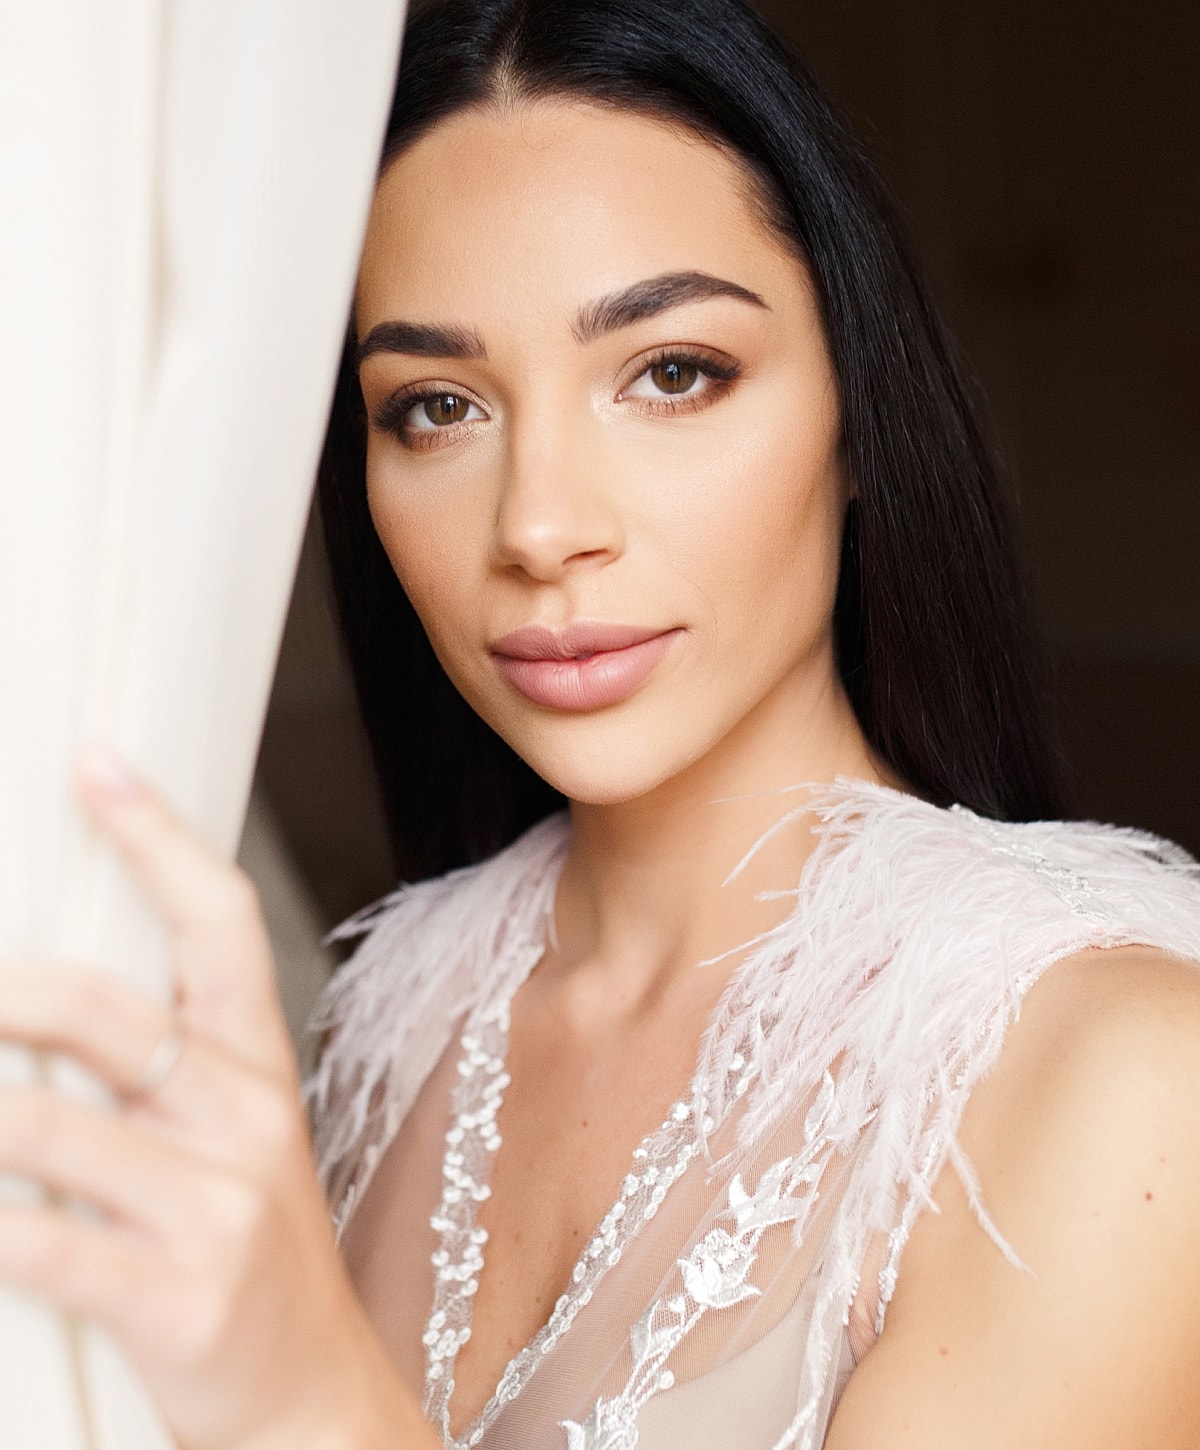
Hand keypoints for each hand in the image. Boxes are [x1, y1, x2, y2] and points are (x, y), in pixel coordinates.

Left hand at [0, 749, 416, 1449]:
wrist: (314, 1407)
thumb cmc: (246, 1258)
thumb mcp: (230, 1144)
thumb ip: (159, 1064)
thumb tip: (38, 996)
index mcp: (254, 1068)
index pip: (219, 921)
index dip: (159, 838)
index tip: (95, 764)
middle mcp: (244, 1117)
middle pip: (104, 1013)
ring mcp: (215, 1208)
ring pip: (42, 1126)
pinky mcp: (178, 1298)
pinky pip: (38, 1245)